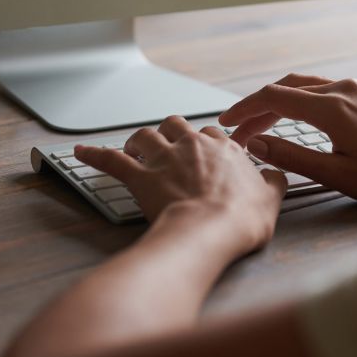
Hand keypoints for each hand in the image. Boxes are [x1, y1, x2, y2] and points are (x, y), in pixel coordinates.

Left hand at [75, 117, 286, 257]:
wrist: (210, 230)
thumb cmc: (239, 219)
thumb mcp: (271, 198)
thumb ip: (272, 181)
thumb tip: (276, 173)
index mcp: (223, 147)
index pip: (211, 133)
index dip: (206, 144)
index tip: (204, 154)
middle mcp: (191, 145)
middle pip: (176, 125)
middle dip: (171, 133)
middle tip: (169, 148)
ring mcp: (163, 158)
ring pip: (146, 135)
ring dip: (140, 140)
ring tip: (137, 148)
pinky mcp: (140, 176)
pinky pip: (111, 160)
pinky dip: (94, 155)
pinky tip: (81, 152)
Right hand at [221, 75, 356, 208]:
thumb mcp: (336, 174)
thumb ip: (292, 156)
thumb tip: (257, 145)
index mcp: (333, 109)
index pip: (274, 98)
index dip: (245, 109)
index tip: (226, 124)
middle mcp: (342, 91)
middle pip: (285, 89)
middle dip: (257, 108)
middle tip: (237, 133)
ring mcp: (354, 90)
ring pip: (302, 86)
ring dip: (275, 103)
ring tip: (257, 128)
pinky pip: (319, 90)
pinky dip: (296, 100)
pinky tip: (288, 118)